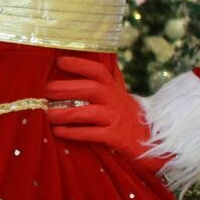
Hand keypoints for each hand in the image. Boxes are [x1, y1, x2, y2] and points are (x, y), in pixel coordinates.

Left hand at [43, 55, 167, 168]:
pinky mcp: (116, 137)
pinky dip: (74, 133)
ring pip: (89, 112)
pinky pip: (93, 134)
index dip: (80, 64)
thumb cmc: (129, 115)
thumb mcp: (120, 94)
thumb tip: (95, 57)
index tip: (60, 61)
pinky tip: (58, 132)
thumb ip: (108, 79)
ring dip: (66, 113)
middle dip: (67, 88)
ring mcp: (116, 119)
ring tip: (48, 114)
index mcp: (114, 88)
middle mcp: (116, 100)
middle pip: (92, 88)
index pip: (99, 70)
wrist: (154, 141)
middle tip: (46, 90)